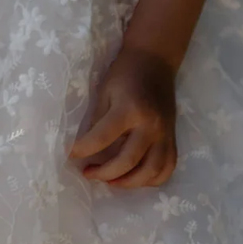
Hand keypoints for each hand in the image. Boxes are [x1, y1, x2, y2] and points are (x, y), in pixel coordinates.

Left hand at [67, 46, 177, 188]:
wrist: (155, 61)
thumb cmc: (124, 74)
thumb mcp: (104, 92)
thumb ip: (97, 121)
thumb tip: (84, 148)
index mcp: (130, 110)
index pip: (102, 138)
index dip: (83, 150)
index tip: (69, 155)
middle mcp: (151, 125)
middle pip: (128, 162)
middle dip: (104, 174)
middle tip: (88, 172)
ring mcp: (165, 134)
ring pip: (151, 172)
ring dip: (128, 183)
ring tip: (110, 181)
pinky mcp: (173, 138)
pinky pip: (167, 168)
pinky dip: (151, 180)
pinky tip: (134, 178)